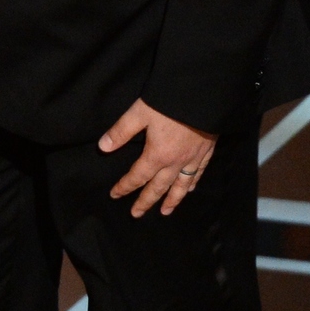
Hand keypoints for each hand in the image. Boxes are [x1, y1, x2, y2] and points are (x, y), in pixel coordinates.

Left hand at [101, 99, 217, 216]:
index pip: (138, 176)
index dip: (125, 186)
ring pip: (181, 185)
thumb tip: (102, 147)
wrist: (203, 96)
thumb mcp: (139, 113)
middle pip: (159, 187)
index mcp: (157, 155)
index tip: (115, 195)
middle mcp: (176, 162)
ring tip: (165, 212)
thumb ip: (121, 131)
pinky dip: (192, 184)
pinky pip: (199, 173)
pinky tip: (190, 189)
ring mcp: (193, 158)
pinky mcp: (207, 151)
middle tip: (136, 214)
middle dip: (146, 201)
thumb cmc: (169, 103)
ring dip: (172, 200)